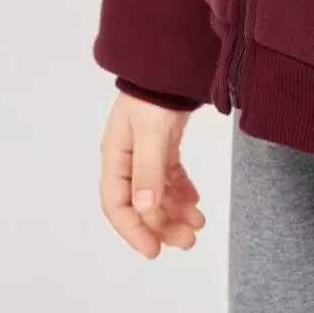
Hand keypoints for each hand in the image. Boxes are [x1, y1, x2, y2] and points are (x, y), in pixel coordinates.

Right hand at [99, 91, 207, 258]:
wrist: (171, 62)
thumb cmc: (154, 94)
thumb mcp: (150, 133)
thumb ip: (148, 170)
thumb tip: (145, 209)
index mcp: (115, 157)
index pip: (117, 205)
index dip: (133, 231)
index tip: (154, 250)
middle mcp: (127, 159)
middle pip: (141, 204)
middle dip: (162, 225)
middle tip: (188, 241)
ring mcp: (145, 152)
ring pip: (157, 194)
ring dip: (175, 212)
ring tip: (198, 225)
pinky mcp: (162, 145)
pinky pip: (170, 177)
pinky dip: (182, 192)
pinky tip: (195, 202)